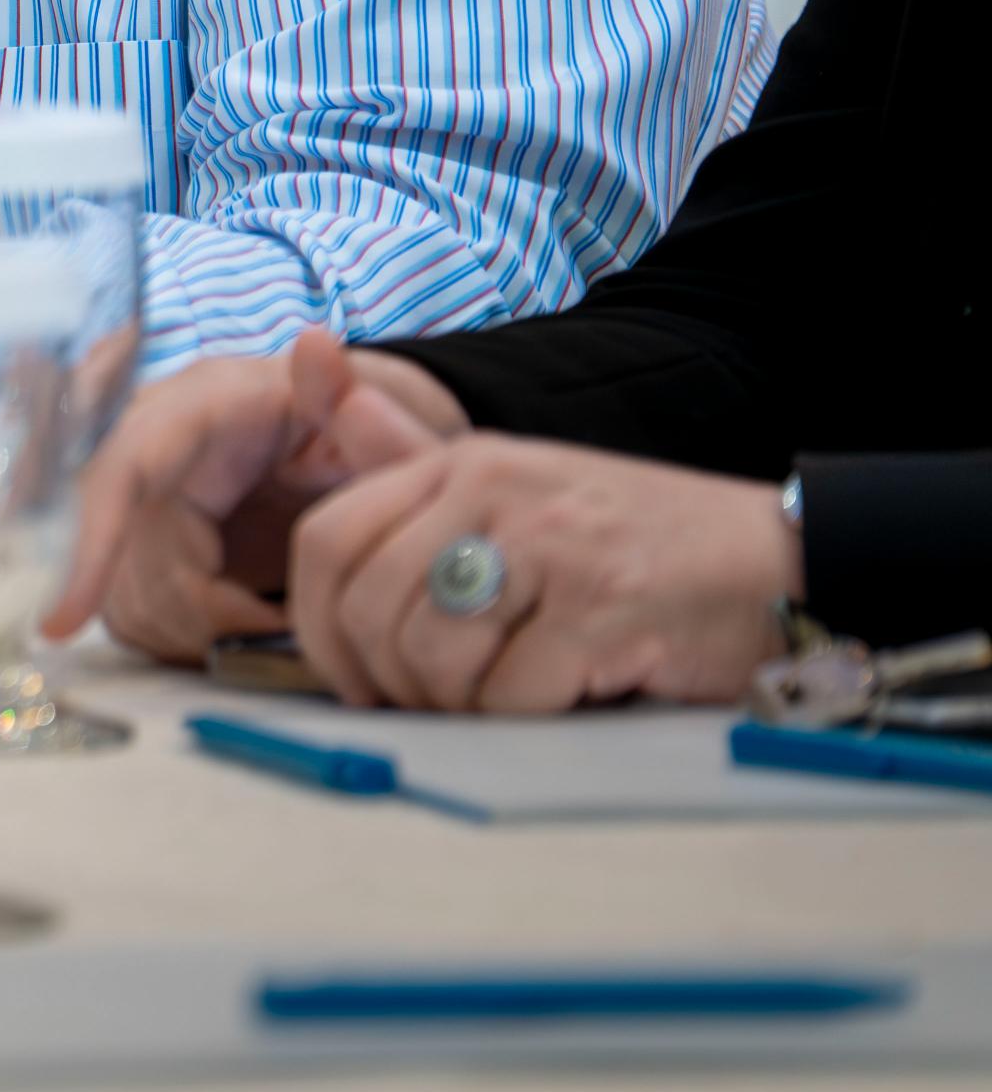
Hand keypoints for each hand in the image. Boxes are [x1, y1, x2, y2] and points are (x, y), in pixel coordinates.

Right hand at [45, 329, 467, 659]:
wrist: (373, 452)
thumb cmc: (376, 431)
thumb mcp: (379, 410)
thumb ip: (348, 394)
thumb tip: (313, 344)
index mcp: (203, 406)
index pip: (121, 467)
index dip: (90, 540)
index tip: (65, 618)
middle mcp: (153, 446)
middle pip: (119, 552)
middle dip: (188, 607)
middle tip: (272, 625)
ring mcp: (147, 499)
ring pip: (122, 593)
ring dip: (190, 629)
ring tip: (271, 621)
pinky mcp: (152, 544)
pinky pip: (134, 612)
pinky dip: (183, 636)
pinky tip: (240, 624)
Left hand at [289, 433, 800, 712]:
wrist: (775, 562)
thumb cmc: (627, 541)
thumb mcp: (510, 487)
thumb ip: (406, 454)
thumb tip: (317, 375)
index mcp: (458, 463)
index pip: (326, 540)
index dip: (316, 624)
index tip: (347, 675)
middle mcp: (493, 492)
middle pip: (368, 608)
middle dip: (382, 679)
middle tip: (423, 704)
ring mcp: (549, 547)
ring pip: (430, 656)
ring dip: (454, 703)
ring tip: (499, 695)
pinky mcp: (602, 611)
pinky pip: (510, 694)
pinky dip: (522, 716)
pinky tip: (560, 695)